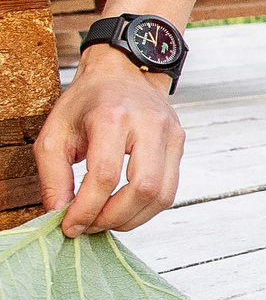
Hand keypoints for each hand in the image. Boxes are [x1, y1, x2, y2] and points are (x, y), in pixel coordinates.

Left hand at [39, 47, 185, 234]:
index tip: (71, 226)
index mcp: (113, 117)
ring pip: (162, 195)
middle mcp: (149, 125)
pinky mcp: (180, 145)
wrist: (123, 73)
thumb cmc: (87, 101)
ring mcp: (171, 135)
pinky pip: (169, 190)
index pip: (105, 176)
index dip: (87, 209)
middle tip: (90, 226)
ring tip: (107, 219)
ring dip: (132, 218)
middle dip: (114, 218)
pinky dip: (145, 208)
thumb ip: (53, 176)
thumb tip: (59, 213)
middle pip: (143, 189)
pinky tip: (124, 207)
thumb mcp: (54, 133)